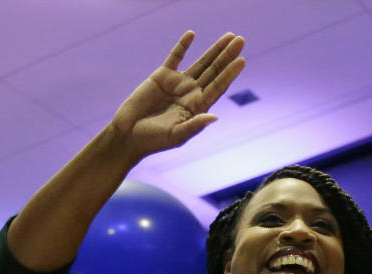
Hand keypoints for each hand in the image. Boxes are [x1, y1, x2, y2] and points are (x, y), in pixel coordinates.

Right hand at [111, 31, 245, 157]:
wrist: (129, 134)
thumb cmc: (154, 140)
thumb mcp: (176, 136)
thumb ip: (195, 125)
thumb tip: (214, 117)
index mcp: (198, 107)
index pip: (218, 87)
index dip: (230, 74)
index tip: (242, 60)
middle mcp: (192, 93)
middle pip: (214, 71)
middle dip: (227, 55)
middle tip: (241, 39)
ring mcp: (178, 83)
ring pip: (201, 62)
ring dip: (214, 49)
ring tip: (229, 35)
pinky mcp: (162, 76)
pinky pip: (175, 56)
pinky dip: (183, 45)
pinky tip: (192, 34)